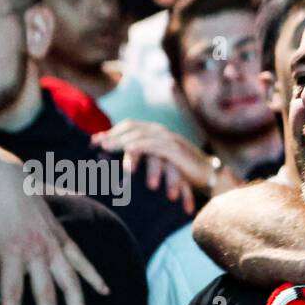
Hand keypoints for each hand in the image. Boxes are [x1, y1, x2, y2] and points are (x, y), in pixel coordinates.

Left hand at [0, 146, 108, 304]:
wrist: (3, 173)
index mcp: (12, 251)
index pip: (12, 292)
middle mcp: (37, 250)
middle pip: (46, 293)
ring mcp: (54, 244)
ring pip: (71, 281)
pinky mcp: (62, 237)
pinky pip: (82, 260)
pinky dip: (94, 276)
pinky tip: (104, 292)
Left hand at [94, 120, 238, 212]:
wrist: (210, 176)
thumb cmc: (186, 173)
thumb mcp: (163, 164)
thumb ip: (148, 159)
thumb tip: (125, 165)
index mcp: (157, 133)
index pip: (130, 127)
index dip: (111, 133)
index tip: (93, 142)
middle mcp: (162, 132)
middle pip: (131, 128)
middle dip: (111, 136)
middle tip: (94, 144)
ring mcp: (169, 140)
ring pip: (139, 136)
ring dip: (120, 141)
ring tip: (104, 149)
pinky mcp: (175, 151)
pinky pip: (153, 146)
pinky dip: (138, 148)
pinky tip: (126, 152)